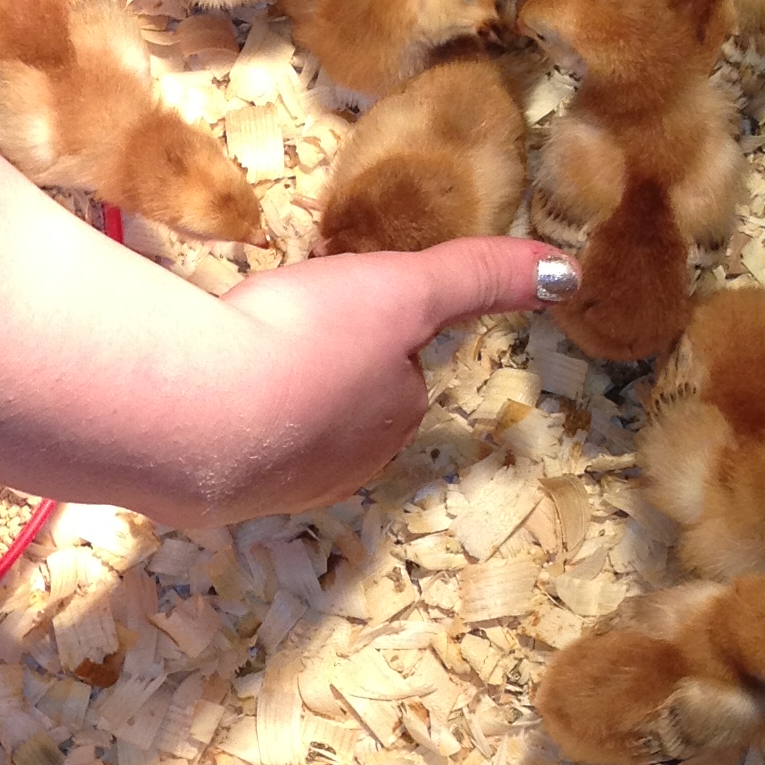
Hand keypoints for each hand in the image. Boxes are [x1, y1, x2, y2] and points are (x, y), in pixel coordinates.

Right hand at [188, 235, 567, 520]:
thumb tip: (569, 274)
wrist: (195, 412)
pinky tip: (196, 390)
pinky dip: (216, 414)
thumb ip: (478, 275)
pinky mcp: (211, 490)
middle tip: (279, 320)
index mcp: (394, 418)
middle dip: (316, 364)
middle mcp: (345, 464)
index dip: (372, 330)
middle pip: (343, 401)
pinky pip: (226, 442)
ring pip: (283, 426)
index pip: (399, 370)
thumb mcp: (405, 288)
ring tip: (233, 351)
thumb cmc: (310, 341)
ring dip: (264, 391)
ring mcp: (276, 484)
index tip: (334, 304)